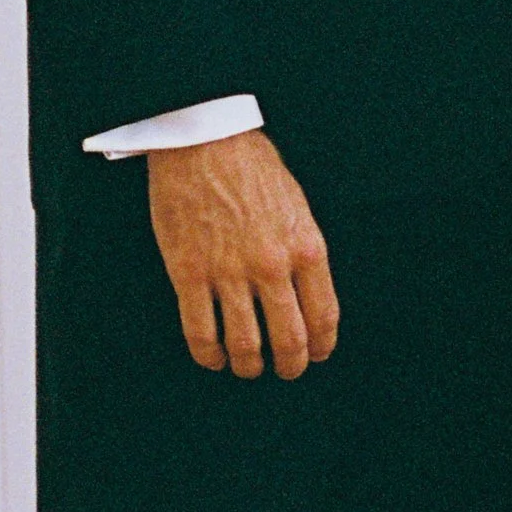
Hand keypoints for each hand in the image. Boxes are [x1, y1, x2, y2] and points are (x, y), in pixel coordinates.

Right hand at [145, 128, 338, 376]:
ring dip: (248, 366)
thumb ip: (302, 250)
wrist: (203, 139)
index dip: (320, 346)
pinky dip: (208, 355)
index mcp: (306, 248)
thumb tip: (305, 293)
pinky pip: (199, 332)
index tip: (316, 355)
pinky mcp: (188, 273)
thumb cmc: (251, 165)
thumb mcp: (296, 206)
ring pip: (244, 344)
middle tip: (284, 371)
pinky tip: (213, 359)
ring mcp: (228, 273)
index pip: (323, 316)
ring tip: (247, 368)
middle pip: (288, 339)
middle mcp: (272, 266)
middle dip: (289, 365)